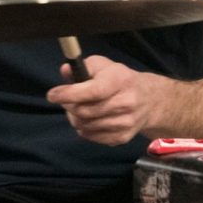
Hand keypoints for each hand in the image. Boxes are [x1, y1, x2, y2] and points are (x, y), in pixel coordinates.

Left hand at [46, 55, 171, 145]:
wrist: (150, 100)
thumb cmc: (121, 80)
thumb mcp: (105, 66)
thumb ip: (84, 66)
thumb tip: (66, 71)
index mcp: (121, 81)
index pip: (93, 91)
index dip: (69, 94)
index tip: (53, 94)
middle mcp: (126, 103)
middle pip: (85, 111)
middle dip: (69, 106)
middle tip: (66, 101)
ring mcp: (125, 123)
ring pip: (85, 126)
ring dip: (75, 118)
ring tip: (78, 109)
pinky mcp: (122, 137)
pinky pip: (91, 137)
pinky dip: (84, 129)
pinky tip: (89, 119)